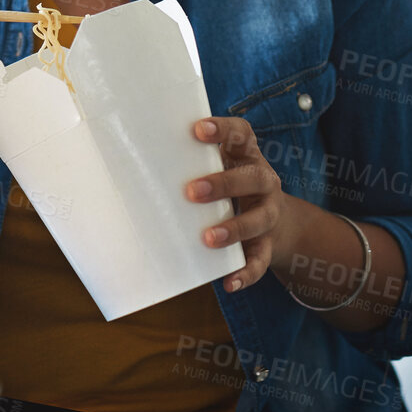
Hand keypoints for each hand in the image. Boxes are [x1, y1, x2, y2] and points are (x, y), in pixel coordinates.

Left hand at [186, 116, 286, 292]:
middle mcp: (264, 181)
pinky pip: (260, 260)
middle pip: (252, 177)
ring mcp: (269, 213)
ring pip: (258, 219)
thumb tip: (133, 156)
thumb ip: (190, 160)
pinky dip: (246, 272)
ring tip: (208, 238)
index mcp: (248, 156)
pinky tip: (229, 282)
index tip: (197, 129)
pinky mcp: (268, 244)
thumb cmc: (232, 184)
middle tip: (192, 191)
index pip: (242, 134)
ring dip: (234, 229)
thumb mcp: (221, 165)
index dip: (222, 129)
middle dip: (223, 183)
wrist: (279, 222)